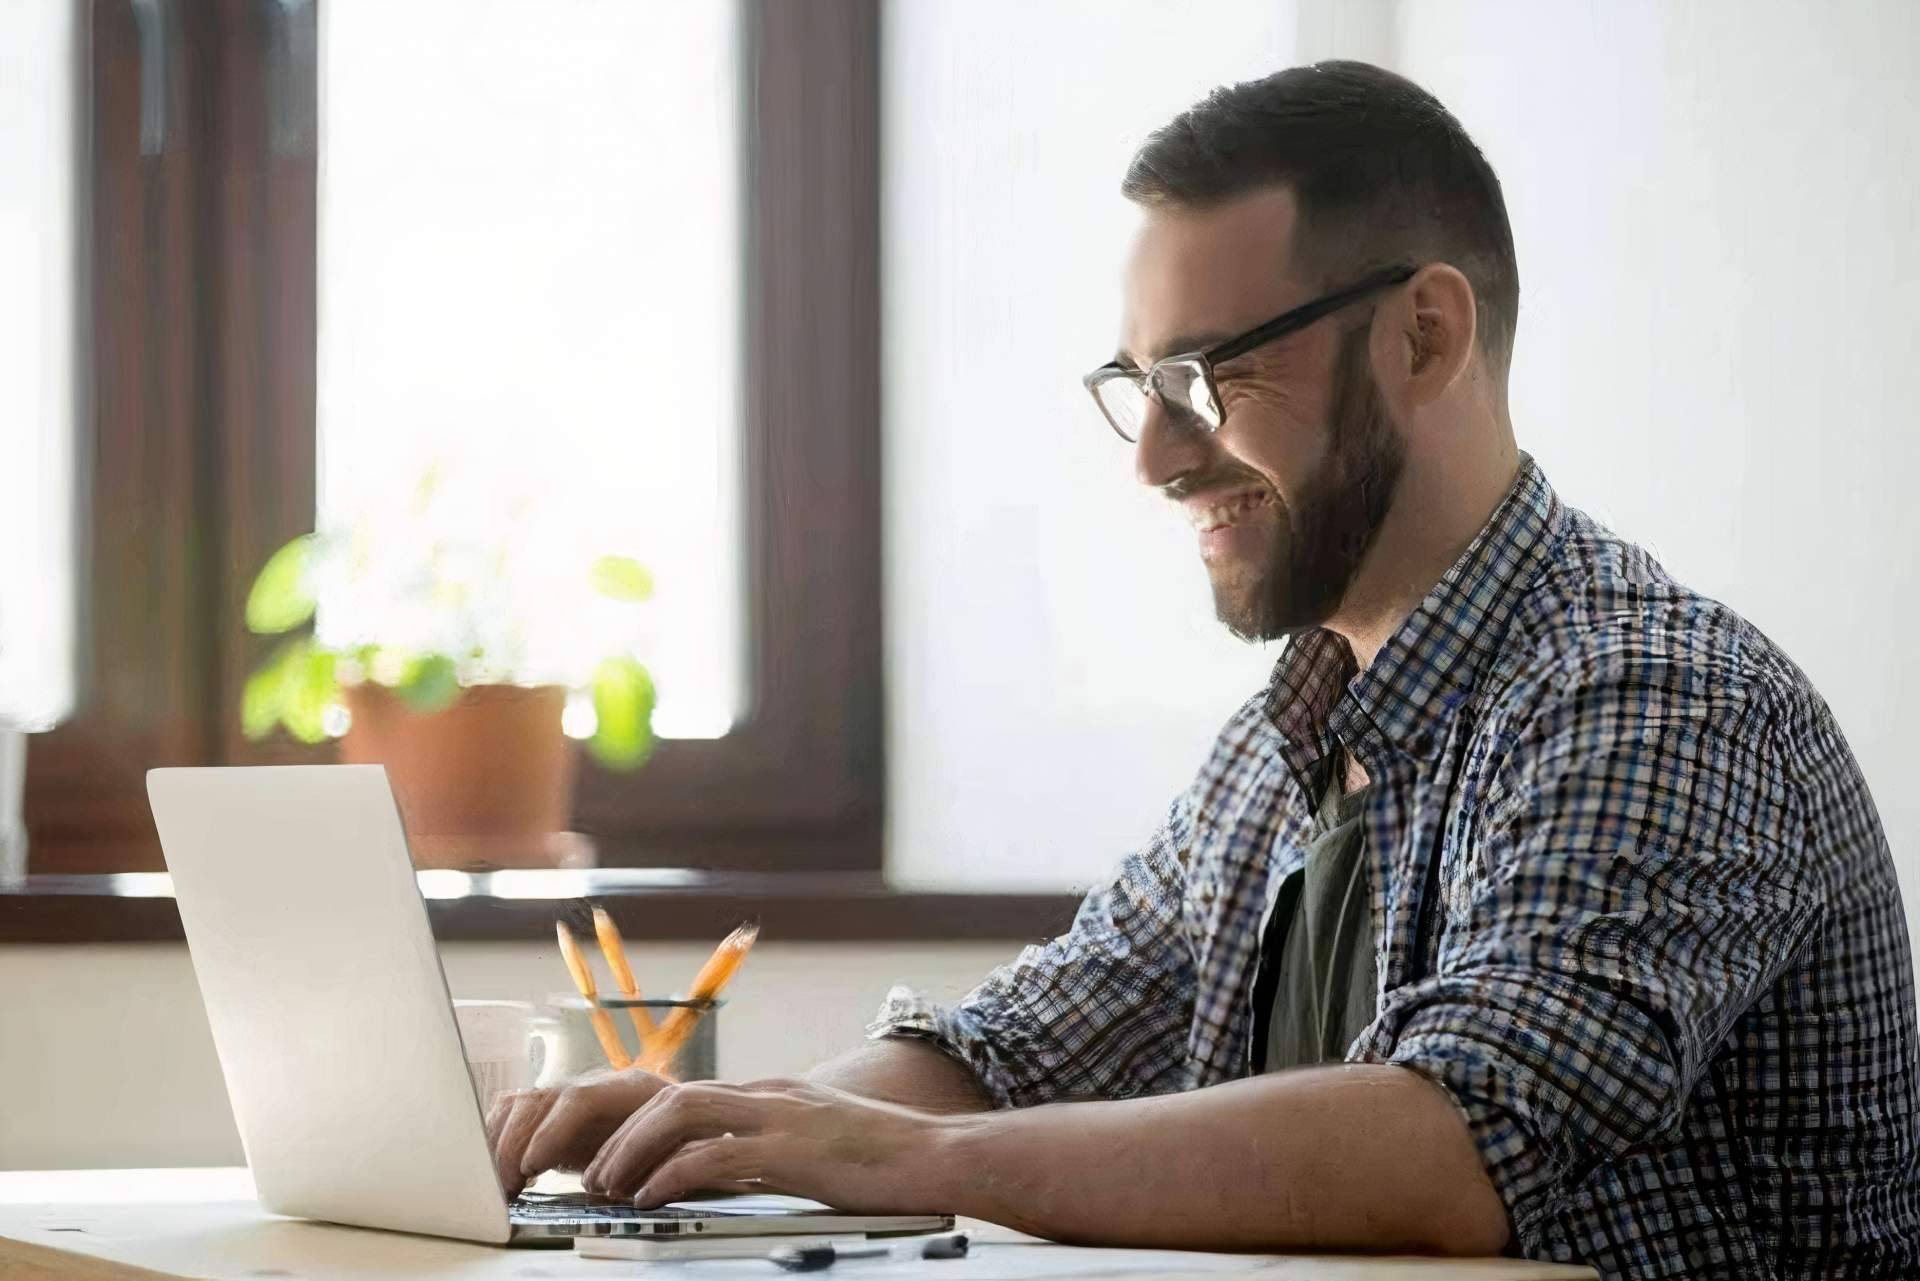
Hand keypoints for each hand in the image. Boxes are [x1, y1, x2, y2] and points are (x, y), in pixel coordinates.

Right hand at [484, 1067, 672, 1196]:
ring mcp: (570, 1091)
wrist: (683, 1113)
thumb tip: (620, 1189)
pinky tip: (497, 1169)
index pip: (580, 1099)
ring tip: (498, 1184)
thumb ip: (651, 1164)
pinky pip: (513, 1111)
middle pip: (539, 1100)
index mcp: (629, 1089)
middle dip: (513, 1145)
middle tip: (505, 1187)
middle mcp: (593, 1083)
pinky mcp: (554, 1107)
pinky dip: (497, 1138)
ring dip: (500, 1144)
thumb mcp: (676, 1150)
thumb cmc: (680, 1136)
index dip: (551, 1132)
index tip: (531, 1166)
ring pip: (520, 1104)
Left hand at [580, 1077, 954, 1212]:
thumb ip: (779, 1153)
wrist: (941, 1156)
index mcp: (777, 1095)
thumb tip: (735, 1178)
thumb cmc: (891, 1162)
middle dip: (624, 1134)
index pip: (692, 1097)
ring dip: (635, 1149)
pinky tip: (652, 1197)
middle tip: (596, 1174)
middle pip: (674, 1096)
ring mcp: (781, 1117)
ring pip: (681, 1113)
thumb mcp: (823, 1148)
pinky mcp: (791, 1149)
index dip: (644, 1126)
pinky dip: (671, 1174)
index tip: (617, 1159)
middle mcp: (772, 1095)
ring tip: (610, 1185)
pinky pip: (712, 1154)